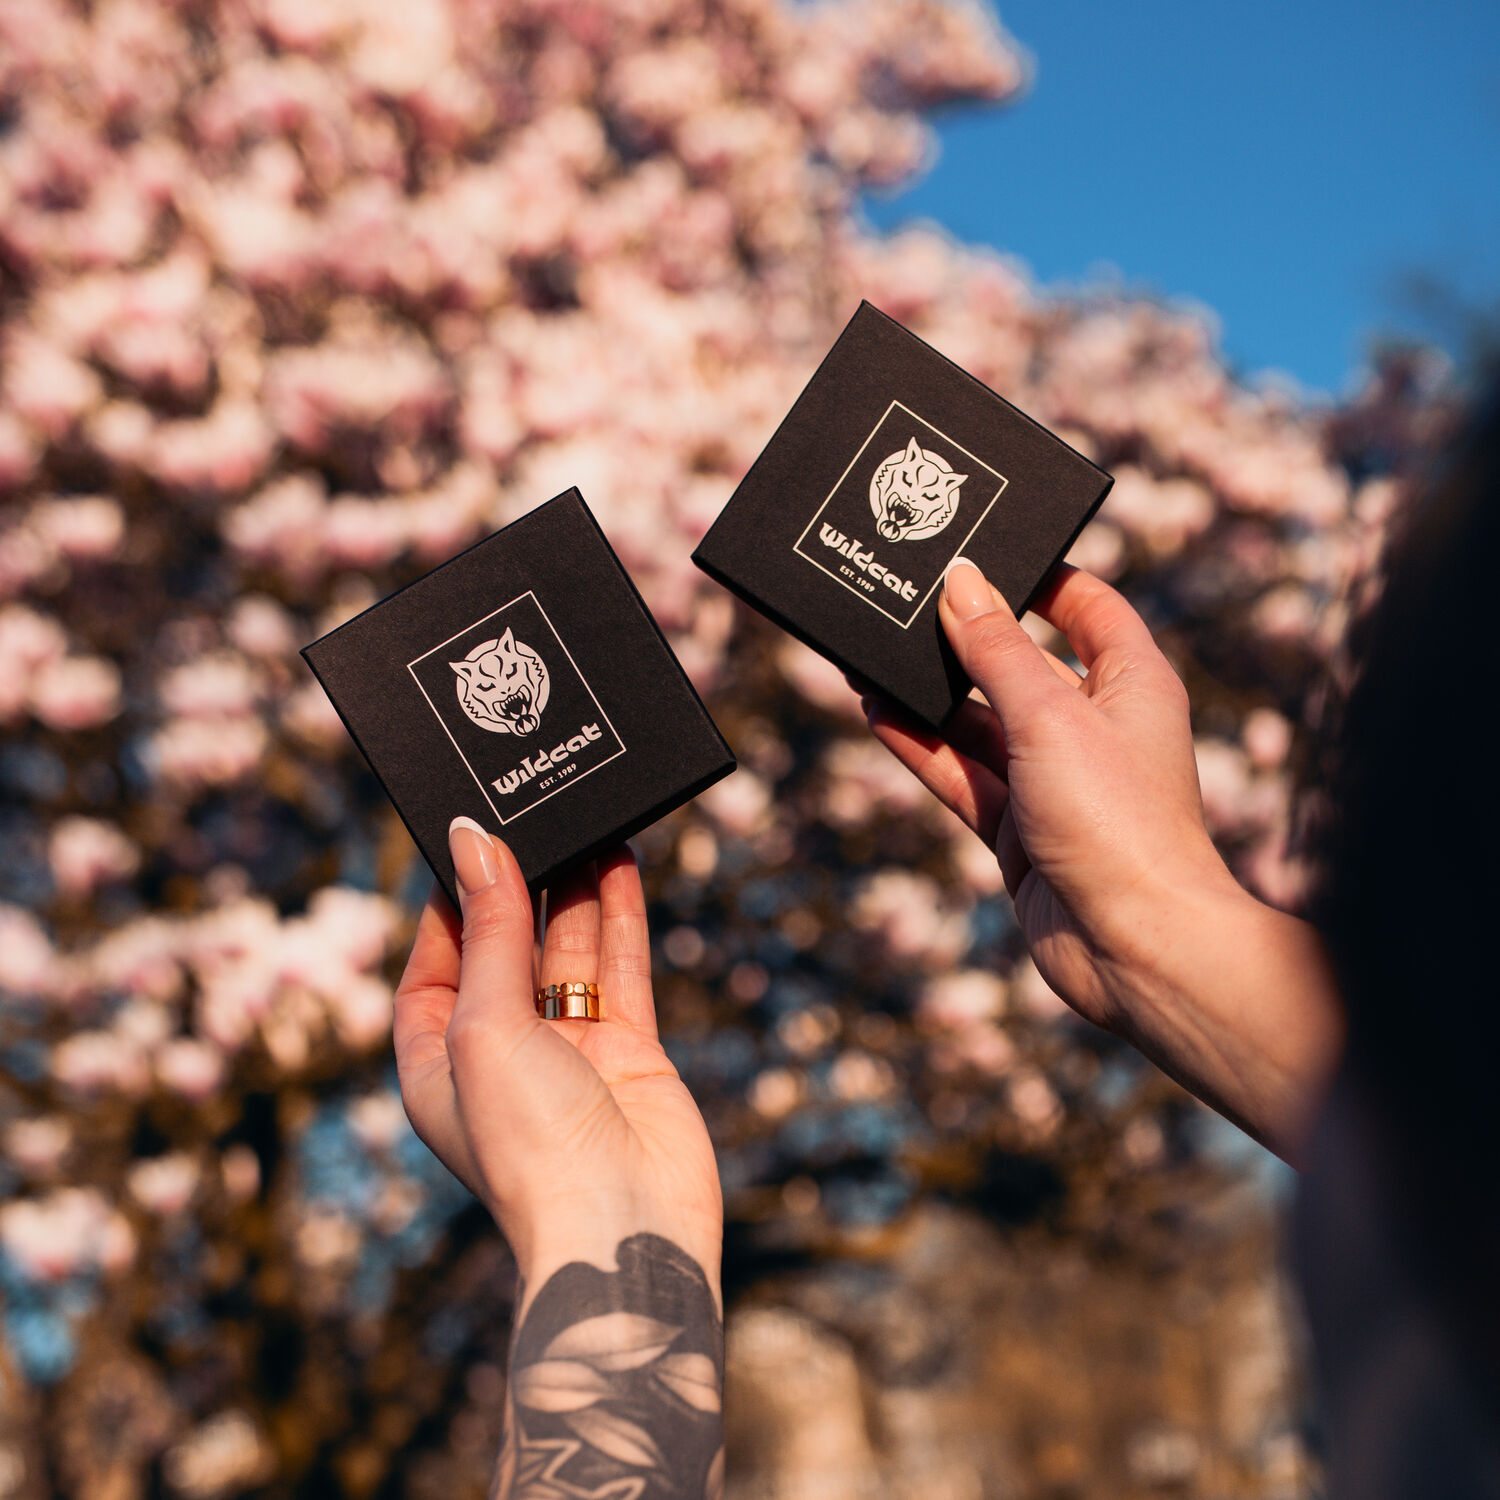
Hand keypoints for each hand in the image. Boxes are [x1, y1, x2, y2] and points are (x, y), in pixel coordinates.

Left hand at [392, 824, 722, 1300]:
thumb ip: (490, 930)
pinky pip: (620, 969)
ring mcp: (569, 1052)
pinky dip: (618, 915)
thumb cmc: (529, 1144)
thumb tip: (473, 843)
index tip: (466, 844)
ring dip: (572, 889)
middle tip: (530, 819)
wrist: (622, 1226)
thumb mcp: (485, 1024)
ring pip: (567, 952)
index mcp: (439, 1065)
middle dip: (518, 888)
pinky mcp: (629, 1051)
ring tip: (580, 821)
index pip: (432, 968)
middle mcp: (501, 1056)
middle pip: (506, 951)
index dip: (448, 908)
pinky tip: (618, 861)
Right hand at [865, 559, 1342, 1159]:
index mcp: (1130, 681)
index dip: (1036, 577)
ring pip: (979, 723)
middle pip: (1019, 663)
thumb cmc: (1119, 822)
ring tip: (867, 660)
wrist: (1134, 948)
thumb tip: (960, 583)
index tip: (978, 554)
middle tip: (902, 604)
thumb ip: (996, 650)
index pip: (1085, 606)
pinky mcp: (1020, 829)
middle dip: (962, 639)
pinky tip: (877, 715)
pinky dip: (922, 748)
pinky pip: (962, 775)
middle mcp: (1095, 725)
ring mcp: (1053, 780)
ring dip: (928, 696)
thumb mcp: (1049, 716)